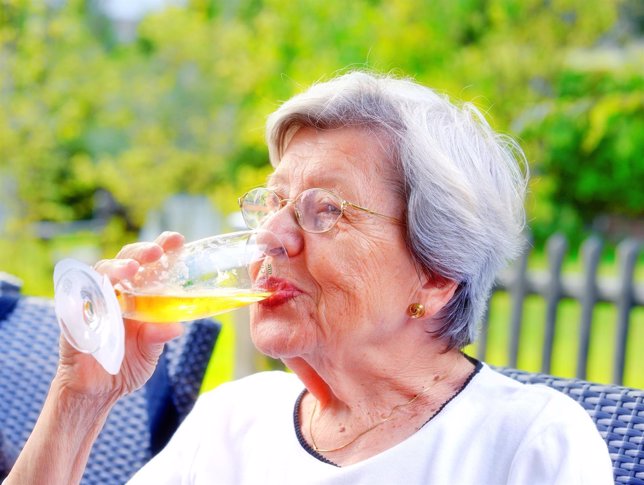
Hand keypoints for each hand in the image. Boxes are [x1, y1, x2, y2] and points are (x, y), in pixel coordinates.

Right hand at [56, 231, 185, 399]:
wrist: (97, 391)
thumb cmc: (126, 365)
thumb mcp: (149, 352)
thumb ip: (158, 336)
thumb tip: (176, 327)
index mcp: (137, 296)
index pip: (149, 265)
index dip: (161, 248)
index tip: (177, 240)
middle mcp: (115, 293)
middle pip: (125, 262)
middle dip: (140, 253)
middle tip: (156, 252)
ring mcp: (92, 303)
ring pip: (100, 275)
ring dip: (116, 269)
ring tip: (132, 269)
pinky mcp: (72, 318)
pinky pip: (75, 302)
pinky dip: (86, 296)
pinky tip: (97, 294)